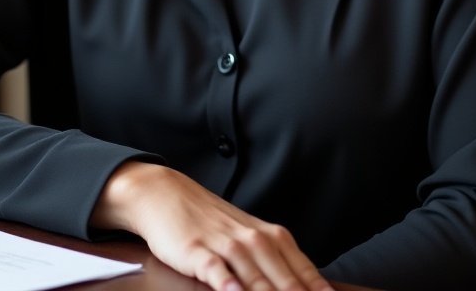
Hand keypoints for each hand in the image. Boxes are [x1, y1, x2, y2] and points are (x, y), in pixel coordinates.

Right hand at [91, 161, 333, 290]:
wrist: (167, 194)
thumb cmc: (211, 222)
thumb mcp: (248, 237)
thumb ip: (275, 263)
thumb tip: (308, 286)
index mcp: (272, 237)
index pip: (304, 273)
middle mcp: (253, 240)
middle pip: (285, 280)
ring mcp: (226, 245)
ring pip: (255, 277)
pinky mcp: (197, 251)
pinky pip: (216, 270)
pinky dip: (227, 283)